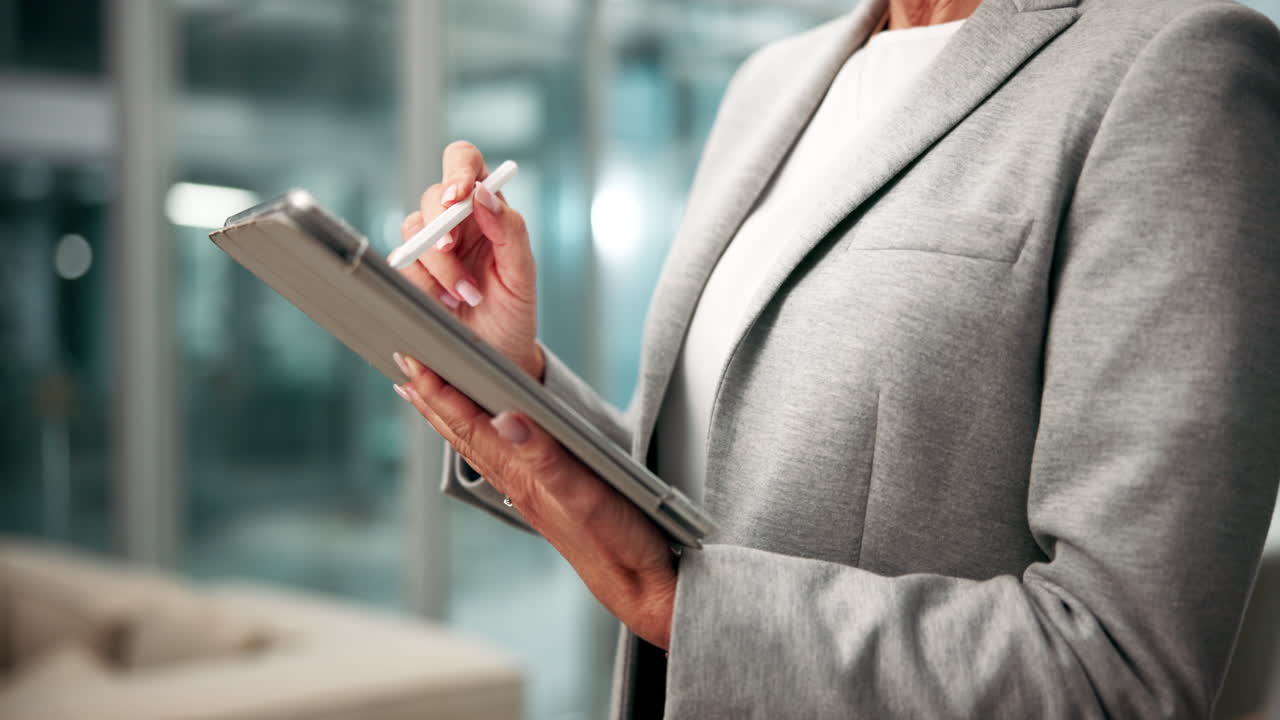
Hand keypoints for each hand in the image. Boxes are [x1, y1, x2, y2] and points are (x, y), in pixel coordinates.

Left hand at [393, 352, 676, 649]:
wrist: (638, 584)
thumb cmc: (616, 541)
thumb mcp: (584, 493)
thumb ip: (544, 455)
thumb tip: (504, 417)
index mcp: (522, 475)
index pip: (470, 426)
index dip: (440, 393)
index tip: (414, 360)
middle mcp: (518, 481)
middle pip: (462, 434)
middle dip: (431, 398)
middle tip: (403, 363)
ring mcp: (528, 490)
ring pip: (475, 445)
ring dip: (447, 416)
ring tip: (424, 393)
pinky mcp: (545, 496)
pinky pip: (497, 456)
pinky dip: (477, 434)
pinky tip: (480, 430)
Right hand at [398, 141, 543, 379]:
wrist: (495, 355)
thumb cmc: (514, 312)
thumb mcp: (522, 273)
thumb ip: (509, 230)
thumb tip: (484, 194)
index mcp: (487, 210)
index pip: (465, 163)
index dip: (458, 170)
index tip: (460, 196)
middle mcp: (457, 222)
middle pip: (433, 195)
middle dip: (441, 223)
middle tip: (450, 250)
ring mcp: (430, 246)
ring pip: (414, 229)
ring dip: (437, 264)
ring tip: (463, 294)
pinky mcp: (412, 271)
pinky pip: (403, 262)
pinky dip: (423, 283)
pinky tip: (445, 302)